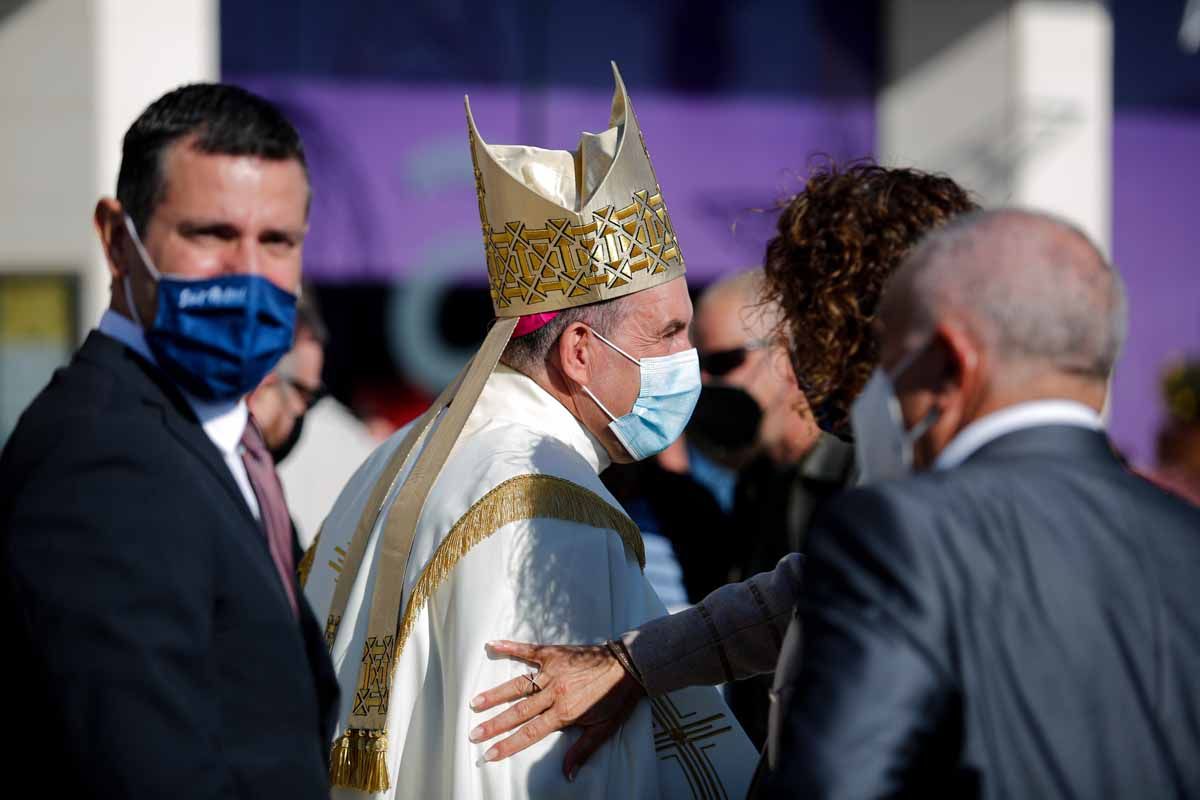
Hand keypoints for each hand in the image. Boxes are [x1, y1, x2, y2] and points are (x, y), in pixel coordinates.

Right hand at [468, 640, 644, 780]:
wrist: (630, 665)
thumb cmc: (617, 698)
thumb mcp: (604, 729)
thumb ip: (582, 751)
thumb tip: (568, 775)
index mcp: (564, 712)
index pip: (530, 732)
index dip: (508, 745)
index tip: (489, 754)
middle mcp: (553, 691)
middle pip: (518, 711)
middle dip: (494, 724)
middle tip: (473, 733)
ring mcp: (552, 670)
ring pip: (518, 684)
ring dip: (495, 694)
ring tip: (475, 702)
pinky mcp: (554, 652)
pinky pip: (528, 650)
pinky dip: (510, 647)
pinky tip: (492, 645)